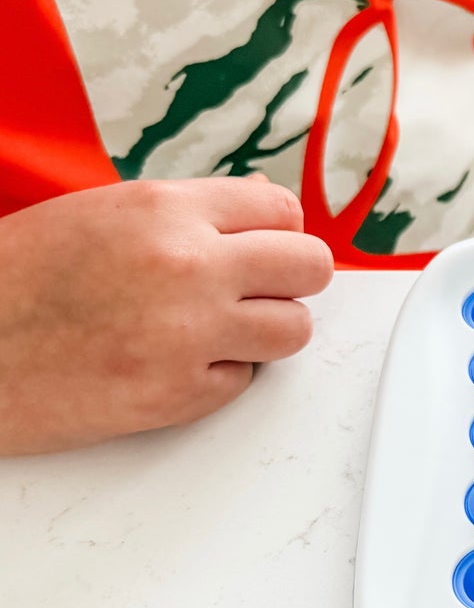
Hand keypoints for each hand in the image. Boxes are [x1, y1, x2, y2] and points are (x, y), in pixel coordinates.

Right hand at [0, 178, 333, 454]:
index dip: (277, 233)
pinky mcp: (176, 396)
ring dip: (265, 331)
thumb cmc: (15, 279)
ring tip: (217, 330)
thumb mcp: (102, 214)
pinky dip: (217, 376)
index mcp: (166, 210)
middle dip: (290, 279)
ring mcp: (187, 334)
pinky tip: (171, 363)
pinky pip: (243, 382)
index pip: (284, 210)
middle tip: (259, 291)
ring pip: (294, 329)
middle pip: (310, 267)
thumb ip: (187, 215)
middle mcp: (188, 266)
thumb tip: (260, 217)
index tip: (264, 248)